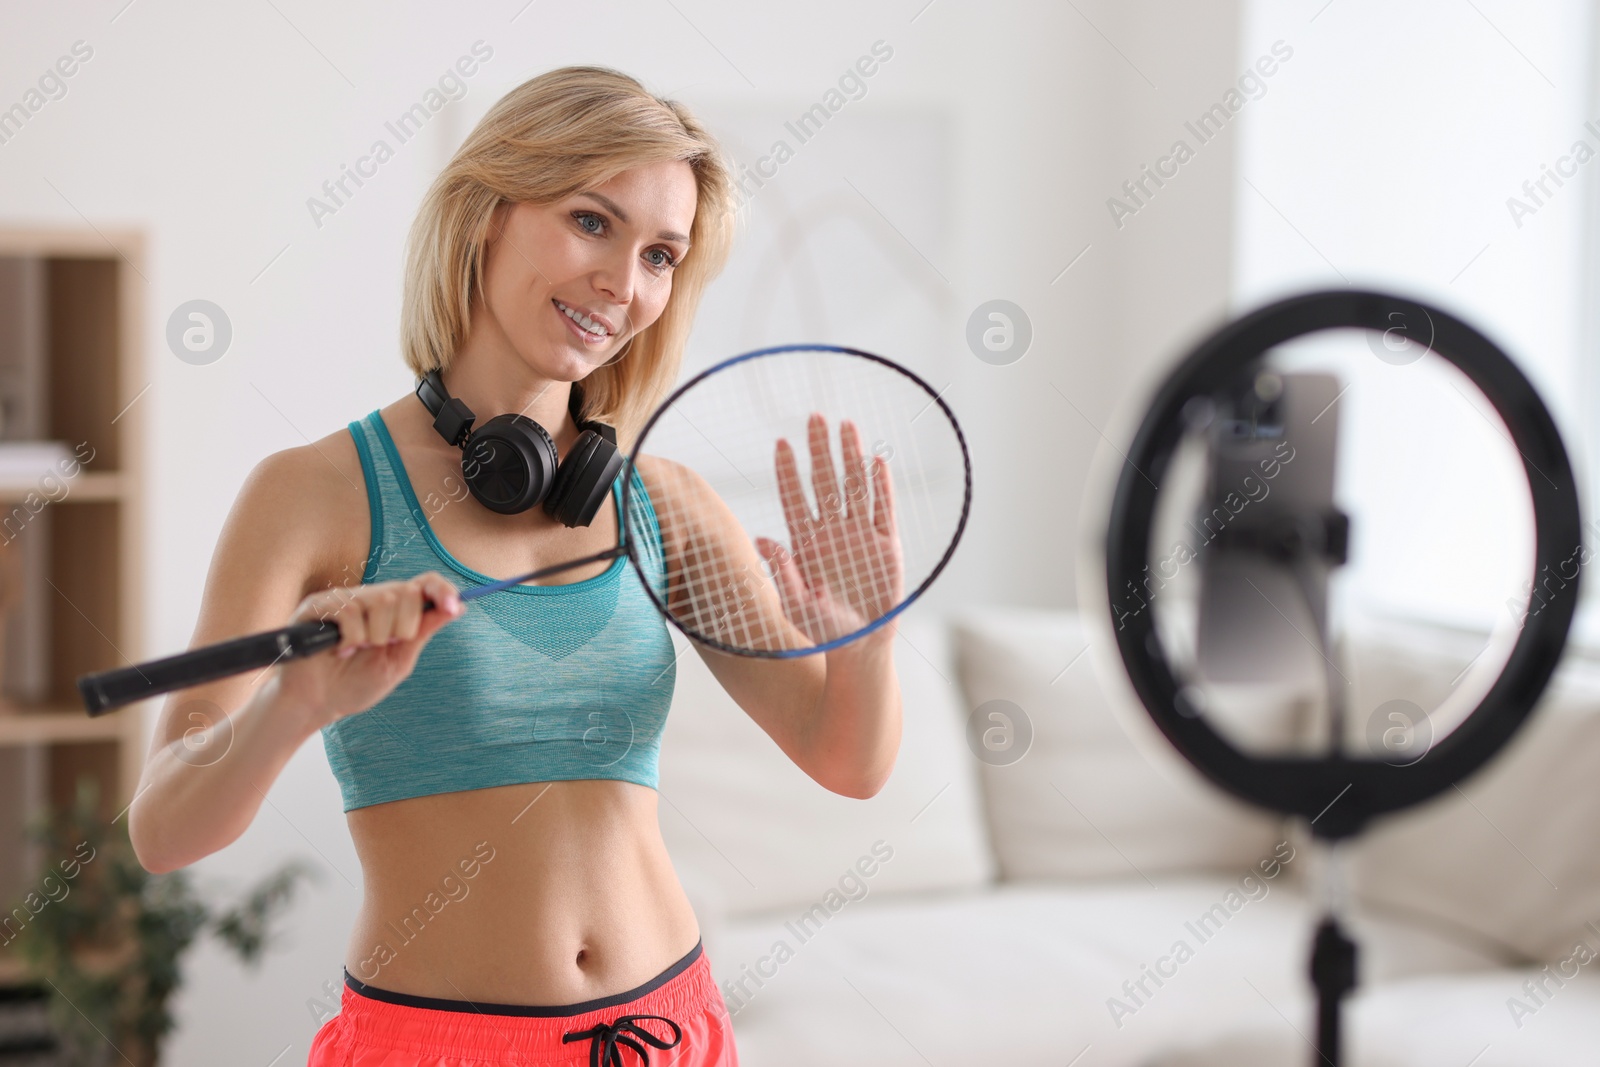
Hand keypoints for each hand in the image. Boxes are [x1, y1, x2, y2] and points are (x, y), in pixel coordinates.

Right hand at [276, 571, 464, 729]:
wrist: (316, 705)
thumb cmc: (355, 685)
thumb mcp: (398, 660)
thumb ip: (424, 631)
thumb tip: (459, 606)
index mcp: (392, 610)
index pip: (424, 583)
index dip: (442, 590)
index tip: (454, 607)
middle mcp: (369, 597)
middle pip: (406, 592)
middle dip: (401, 629)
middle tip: (380, 647)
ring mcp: (343, 598)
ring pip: (381, 602)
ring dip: (374, 637)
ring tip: (355, 651)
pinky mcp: (318, 605)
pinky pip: (350, 612)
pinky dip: (350, 639)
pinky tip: (338, 650)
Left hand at [757, 415, 902, 646]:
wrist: (860, 645)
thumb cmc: (822, 630)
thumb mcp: (796, 604)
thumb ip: (782, 571)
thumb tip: (762, 539)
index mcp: (806, 542)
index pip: (795, 498)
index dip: (788, 471)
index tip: (781, 443)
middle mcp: (832, 532)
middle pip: (825, 482)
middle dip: (820, 449)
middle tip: (815, 416)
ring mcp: (860, 535)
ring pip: (854, 487)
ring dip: (850, 457)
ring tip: (846, 425)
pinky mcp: (886, 544)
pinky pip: (884, 508)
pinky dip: (881, 485)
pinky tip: (876, 461)